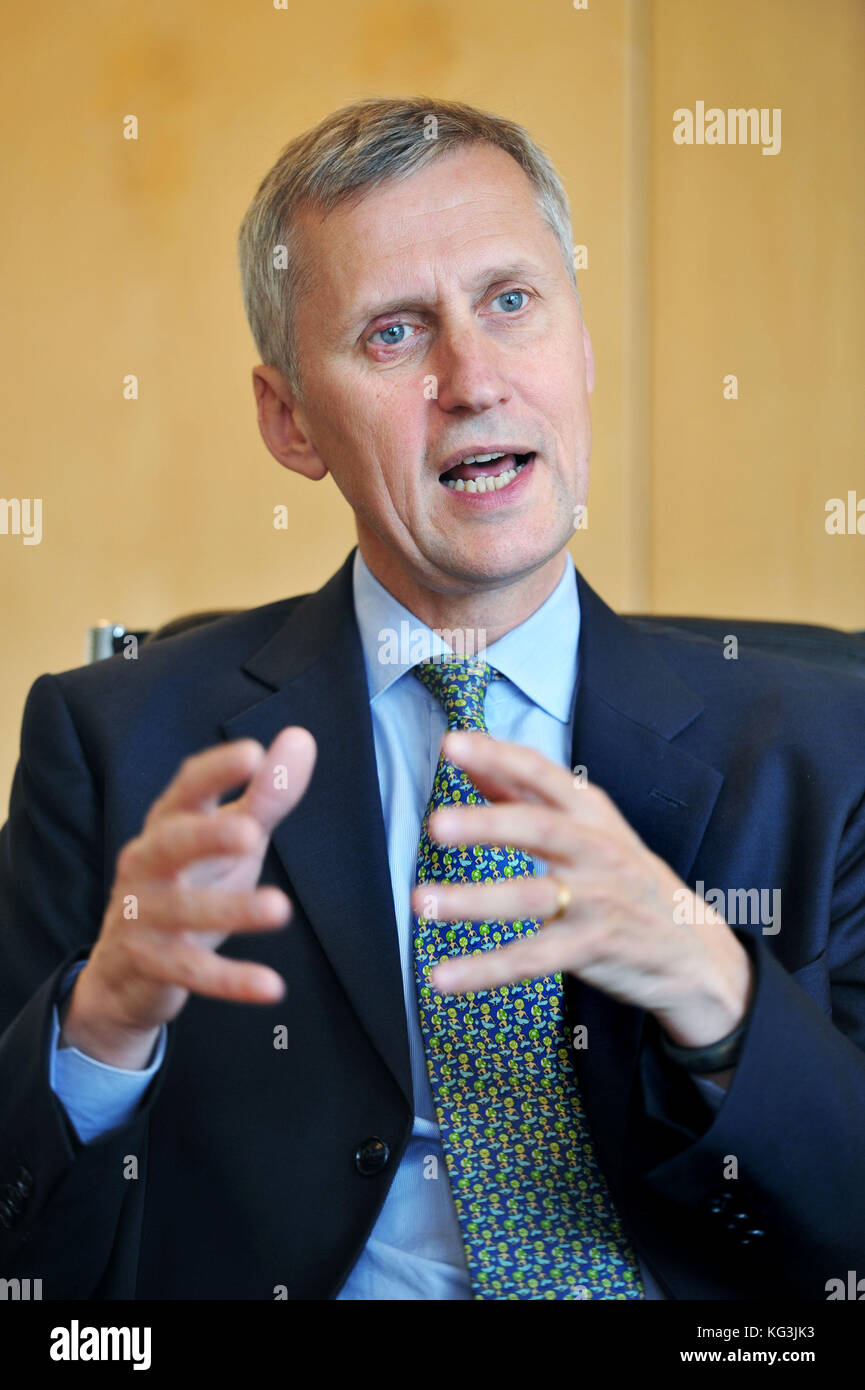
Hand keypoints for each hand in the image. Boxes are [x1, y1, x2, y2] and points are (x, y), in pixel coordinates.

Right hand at [62, 729, 315, 1067]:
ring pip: (182, 910)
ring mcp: (142, 913)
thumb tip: (302, 737)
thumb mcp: (231, 836)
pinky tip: (272, 987)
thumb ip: (267, 794)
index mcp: (169, 823)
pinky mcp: (149, 962)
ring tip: (280, 909)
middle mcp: (148, 862)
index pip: (186, 789)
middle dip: (206, 836)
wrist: (127, 968)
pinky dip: (230, 980)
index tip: (251, 753)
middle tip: (252, 834)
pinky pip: (190, 973)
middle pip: (170, 843)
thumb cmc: (191, 880)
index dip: (215, 772)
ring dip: (230, 910)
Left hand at [409, 730, 753, 1069]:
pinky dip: (485, 969)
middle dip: (486, 824)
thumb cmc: (626, 879)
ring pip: (531, 896)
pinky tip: (443, 977)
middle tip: (436, 825)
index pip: (542, 773)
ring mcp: (598, 899)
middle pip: (539, 828)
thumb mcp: (588, 829)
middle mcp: (596, 849)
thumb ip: (527, 797)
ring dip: (473, 900)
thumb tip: (472, 763)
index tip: (452, 745)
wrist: (695, 950)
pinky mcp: (593, 947)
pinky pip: (532, 959)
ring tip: (422, 901)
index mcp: (590, 812)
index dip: (498, 756)